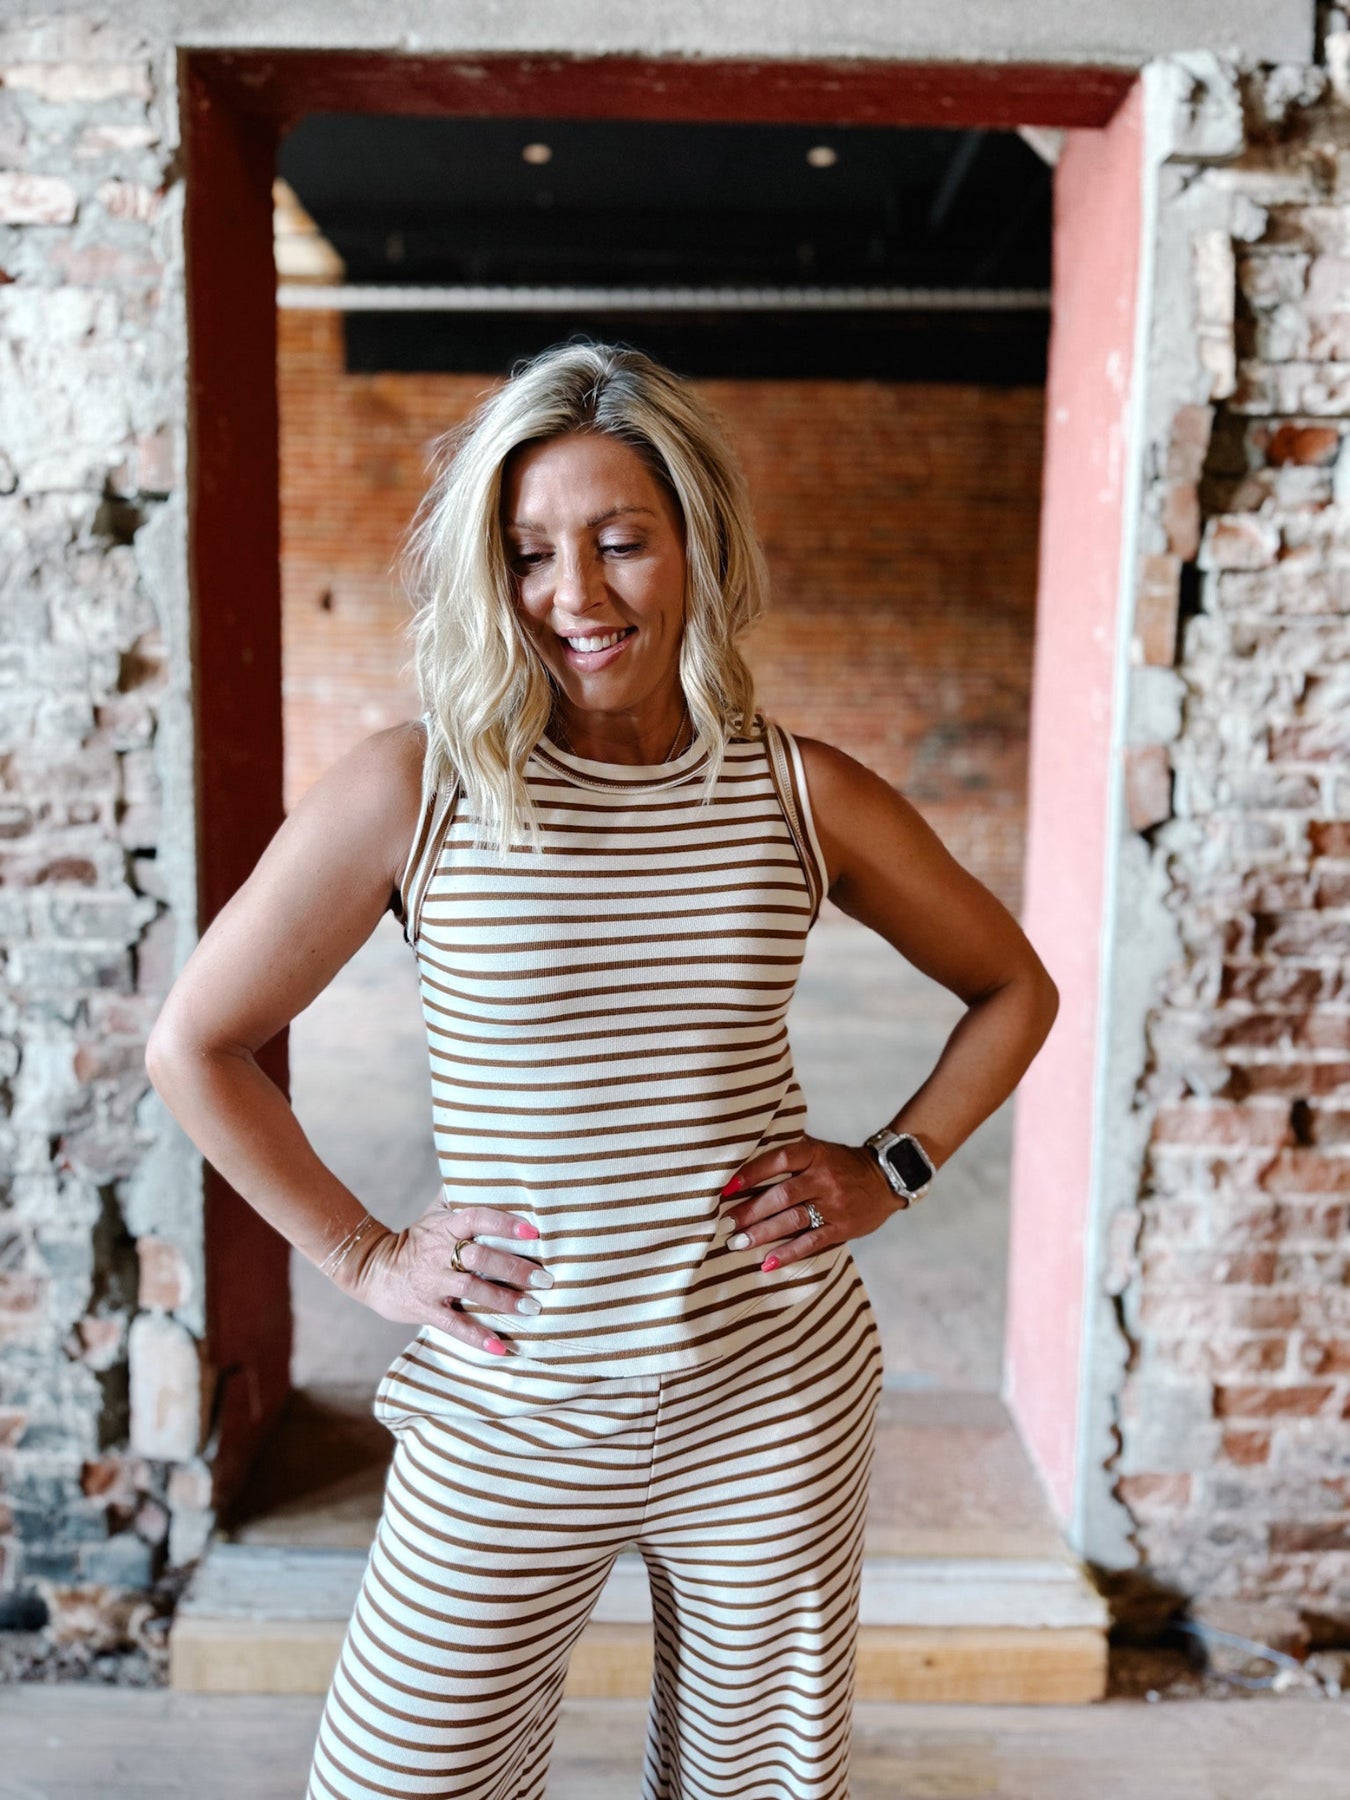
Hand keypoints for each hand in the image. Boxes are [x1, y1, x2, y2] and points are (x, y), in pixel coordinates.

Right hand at [344, 1202, 549, 1355]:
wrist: (374, 1269)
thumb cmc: (416, 1239)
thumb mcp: (434, 1213)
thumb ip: (459, 1195)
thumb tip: (489, 1168)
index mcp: (445, 1227)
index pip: (476, 1218)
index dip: (504, 1224)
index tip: (534, 1233)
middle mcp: (439, 1253)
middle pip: (479, 1257)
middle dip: (514, 1268)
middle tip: (545, 1278)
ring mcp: (432, 1282)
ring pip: (471, 1290)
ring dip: (503, 1301)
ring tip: (532, 1308)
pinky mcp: (425, 1309)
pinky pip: (453, 1325)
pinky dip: (477, 1337)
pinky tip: (501, 1347)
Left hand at [722, 1134, 898, 1270]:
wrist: (886, 1178)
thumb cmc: (841, 1164)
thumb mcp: (820, 1150)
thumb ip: (791, 1155)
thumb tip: (747, 1164)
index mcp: (815, 1154)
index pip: (778, 1160)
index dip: (751, 1173)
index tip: (726, 1188)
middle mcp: (823, 1178)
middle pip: (781, 1195)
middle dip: (750, 1211)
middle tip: (726, 1225)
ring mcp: (834, 1204)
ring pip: (792, 1220)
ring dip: (762, 1234)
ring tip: (738, 1244)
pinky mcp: (842, 1227)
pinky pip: (812, 1242)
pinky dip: (789, 1253)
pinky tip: (768, 1263)